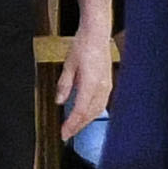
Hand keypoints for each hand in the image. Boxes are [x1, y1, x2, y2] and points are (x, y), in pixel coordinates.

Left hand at [57, 21, 116, 141]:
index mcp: (91, 83)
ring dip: (85, 120)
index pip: (80, 111)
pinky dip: (92, 112)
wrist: (97, 34)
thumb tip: (60, 101)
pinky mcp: (108, 83)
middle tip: (66, 134)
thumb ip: (64, 85)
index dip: (71, 124)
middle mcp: (101, 87)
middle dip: (78, 126)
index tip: (63, 133)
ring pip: (97, 110)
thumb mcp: (68, 65)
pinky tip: (86, 114)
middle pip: (90, 114)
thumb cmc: (83, 46)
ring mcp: (107, 85)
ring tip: (75, 126)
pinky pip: (101, 103)